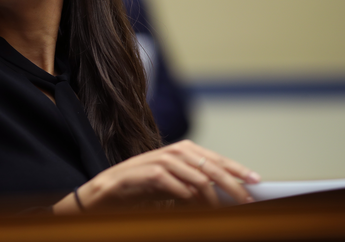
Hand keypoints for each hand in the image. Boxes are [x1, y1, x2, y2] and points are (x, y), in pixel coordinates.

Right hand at [55, 140, 260, 212]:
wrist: (107, 191)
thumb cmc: (141, 188)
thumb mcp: (174, 185)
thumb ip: (195, 185)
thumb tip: (225, 196)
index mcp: (182, 151)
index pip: (216, 159)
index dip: (237, 169)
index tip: (256, 181)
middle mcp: (173, 152)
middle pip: (211, 167)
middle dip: (232, 185)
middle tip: (246, 200)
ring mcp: (160, 160)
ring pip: (197, 177)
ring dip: (212, 197)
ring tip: (220, 211)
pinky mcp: (148, 173)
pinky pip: (176, 184)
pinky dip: (188, 196)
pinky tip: (194, 206)